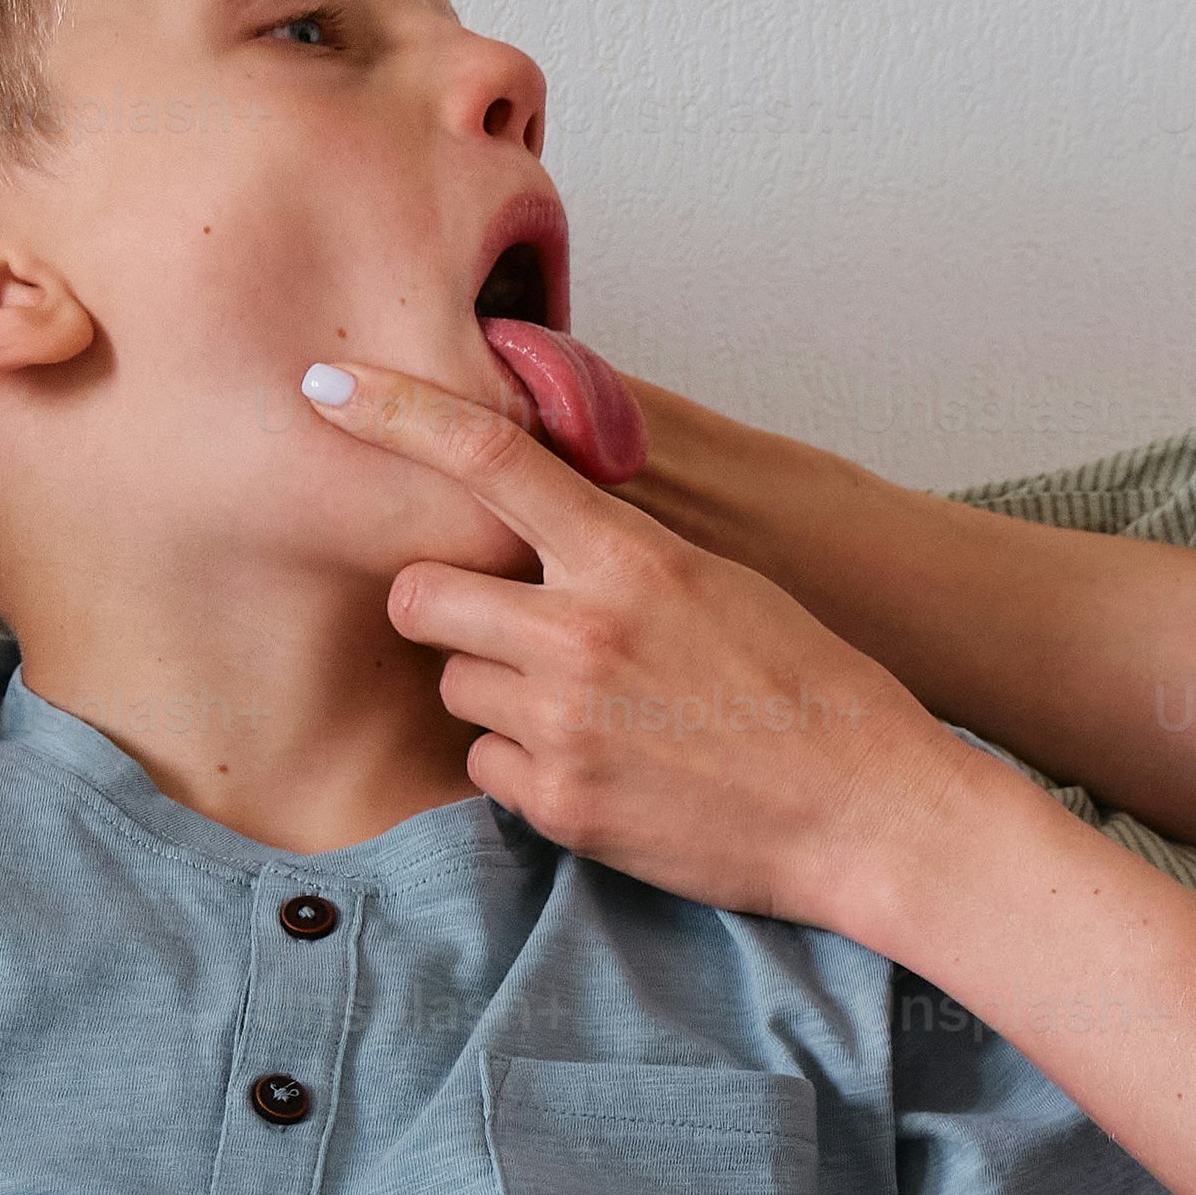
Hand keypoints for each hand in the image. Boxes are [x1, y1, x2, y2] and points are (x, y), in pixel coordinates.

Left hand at [297, 355, 987, 937]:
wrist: (869, 812)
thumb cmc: (807, 688)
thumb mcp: (718, 580)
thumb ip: (614, 549)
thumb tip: (529, 517)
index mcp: (630, 558)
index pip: (487, 457)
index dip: (394, 411)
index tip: (326, 382)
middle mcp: (583, 634)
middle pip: (420, 595)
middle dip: (444, 610)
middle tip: (504, 628)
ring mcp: (566, 724)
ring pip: (454, 687)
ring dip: (497, 696)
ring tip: (595, 713)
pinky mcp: (560, 804)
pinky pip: (484, 767)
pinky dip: (526, 769)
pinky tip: (606, 769)